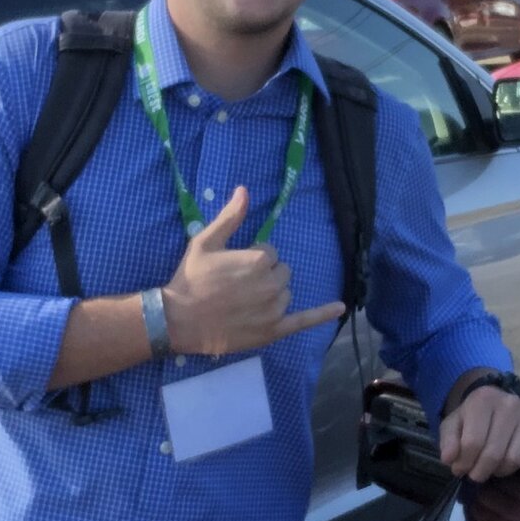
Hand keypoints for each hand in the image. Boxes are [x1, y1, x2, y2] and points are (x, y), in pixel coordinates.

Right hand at [160, 185, 343, 356]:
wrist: (178, 319)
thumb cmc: (190, 278)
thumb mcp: (206, 241)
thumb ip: (230, 217)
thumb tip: (245, 190)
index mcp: (259, 260)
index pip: (270, 253)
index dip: (252, 258)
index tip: (233, 267)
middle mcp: (272, 284)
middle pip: (281, 272)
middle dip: (264, 274)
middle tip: (237, 284)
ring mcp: (275, 309)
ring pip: (285, 293)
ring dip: (272, 293)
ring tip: (244, 301)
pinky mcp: (273, 331)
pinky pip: (304, 321)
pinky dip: (323, 314)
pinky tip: (340, 308)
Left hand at [438, 383, 519, 482]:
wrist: (501, 402)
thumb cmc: (475, 417)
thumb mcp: (454, 424)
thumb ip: (448, 441)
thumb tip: (450, 460)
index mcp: (483, 399)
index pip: (472, 443)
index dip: (464, 463)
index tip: (459, 469)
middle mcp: (510, 404)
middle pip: (494, 454)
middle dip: (480, 471)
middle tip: (475, 474)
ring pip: (515, 459)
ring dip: (501, 470)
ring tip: (493, 466)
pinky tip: (512, 456)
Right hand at [459, 456, 519, 520]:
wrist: (518, 457)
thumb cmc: (499, 485)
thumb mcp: (486, 504)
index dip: (490, 517)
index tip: (476, 505)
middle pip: (516, 512)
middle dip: (494, 501)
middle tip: (481, 489)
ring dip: (506, 486)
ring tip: (494, 478)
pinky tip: (511, 467)